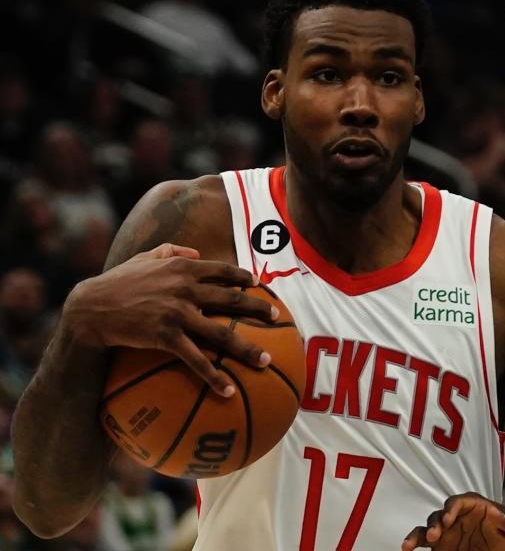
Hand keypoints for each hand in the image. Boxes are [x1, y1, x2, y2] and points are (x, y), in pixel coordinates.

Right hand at [63, 243, 278, 396]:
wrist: (91, 308)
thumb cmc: (117, 282)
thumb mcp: (144, 258)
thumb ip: (170, 250)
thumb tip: (195, 250)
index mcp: (182, 267)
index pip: (221, 270)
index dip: (242, 277)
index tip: (259, 284)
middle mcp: (185, 288)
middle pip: (231, 299)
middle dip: (257, 309)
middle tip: (276, 317)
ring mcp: (178, 313)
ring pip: (221, 333)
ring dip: (246, 349)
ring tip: (265, 361)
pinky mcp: (166, 336)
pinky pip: (197, 359)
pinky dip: (214, 376)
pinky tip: (228, 390)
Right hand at [402, 493, 504, 549]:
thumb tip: (499, 513)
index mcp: (475, 508)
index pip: (460, 501)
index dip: (452, 508)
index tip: (449, 518)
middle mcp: (458, 518)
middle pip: (441, 513)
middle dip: (436, 522)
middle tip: (436, 535)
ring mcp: (448, 533)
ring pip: (428, 527)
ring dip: (420, 534)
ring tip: (413, 544)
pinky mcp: (440, 547)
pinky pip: (423, 542)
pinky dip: (413, 542)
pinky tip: (407, 547)